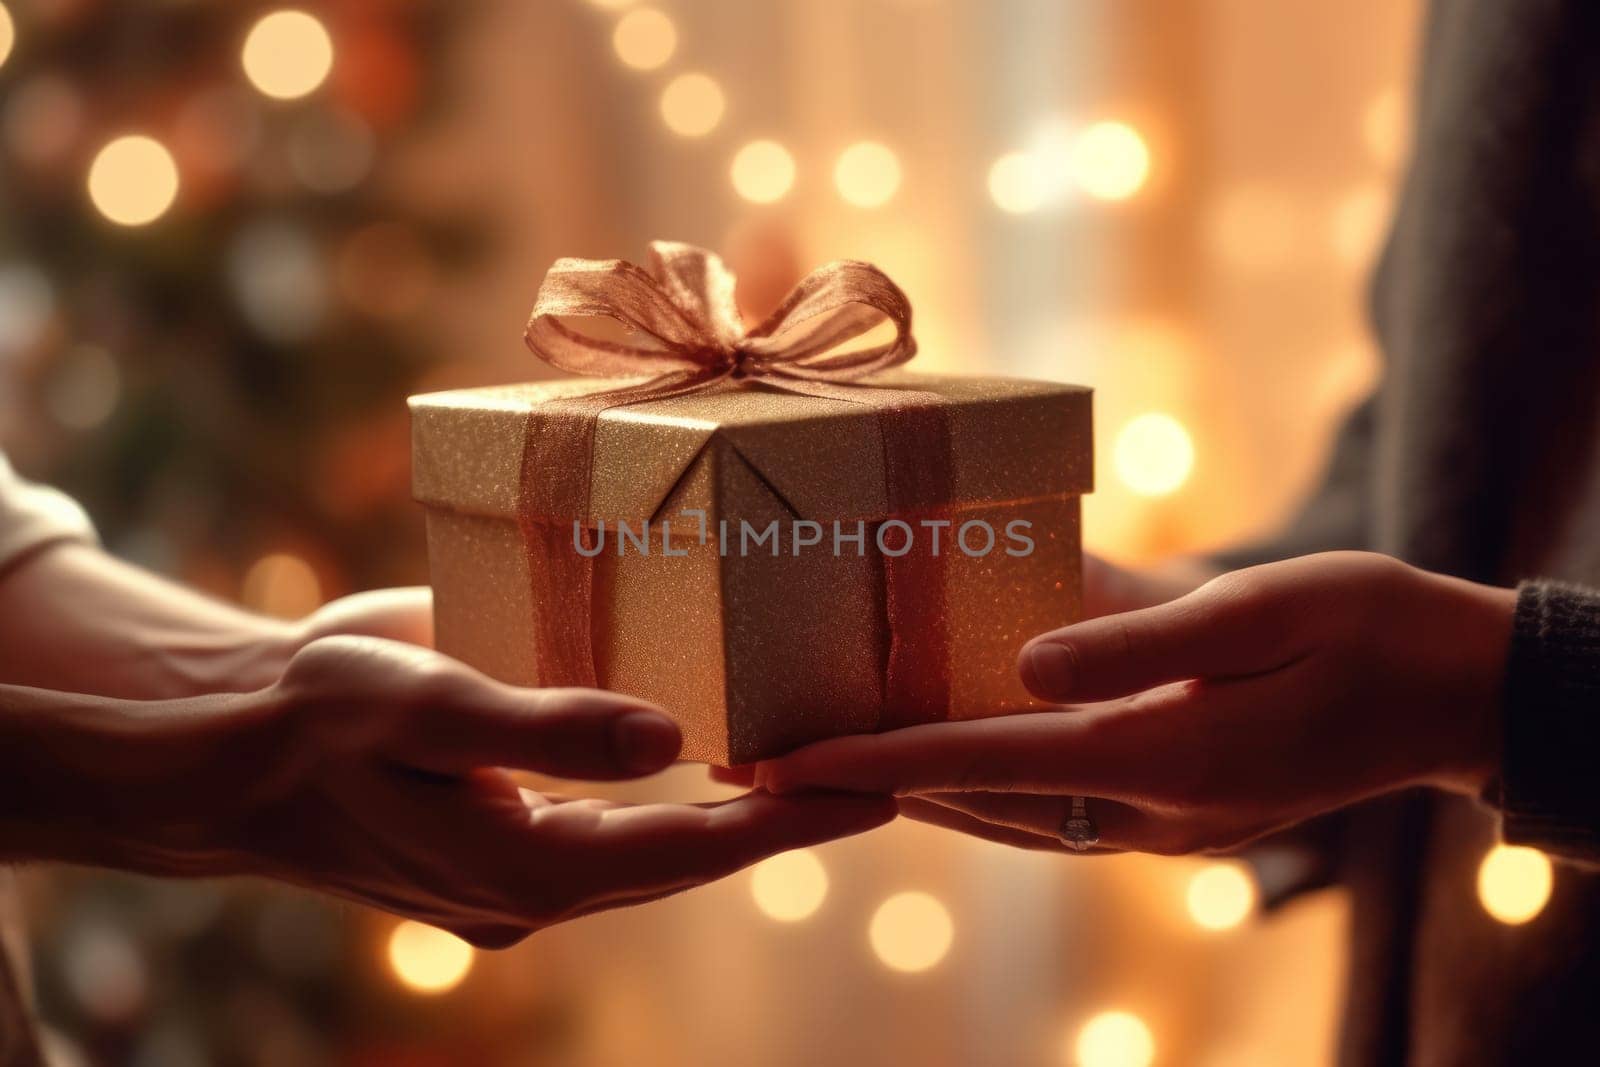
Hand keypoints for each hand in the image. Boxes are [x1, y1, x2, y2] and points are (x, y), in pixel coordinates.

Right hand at [2, 637, 893, 944]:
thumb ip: (546, 728)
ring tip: (827, 753)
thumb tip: (675, 742)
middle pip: (696, 852)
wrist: (231, 752)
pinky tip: (720, 745)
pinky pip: (618, 823)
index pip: (696, 847)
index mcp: (528, 864)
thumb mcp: (424, 705)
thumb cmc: (316, 718)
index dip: (793, 820)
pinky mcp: (509, 831)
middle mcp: (540, 881)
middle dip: (789, 814)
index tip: (882, 790)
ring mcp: (524, 866)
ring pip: (663, 843)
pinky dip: (681, 791)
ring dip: (742, 805)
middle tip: (886, 766)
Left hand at [755, 552, 1514, 855]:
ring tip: (816, 773)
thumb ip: (1144, 636)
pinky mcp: (1177, 815)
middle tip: (757, 770)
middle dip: (863, 786)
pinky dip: (979, 792)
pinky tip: (936, 766)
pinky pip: (1050, 811)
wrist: (1457, 692)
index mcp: (1166, 754)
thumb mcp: (1268, 607)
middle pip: (973, 803)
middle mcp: (1150, 810)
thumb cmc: (1370, 628)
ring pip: (1004, 818)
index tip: (781, 762)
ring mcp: (1164, 826)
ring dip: (911, 797)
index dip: (874, 759)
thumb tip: (1025, 662)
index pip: (983, 761)